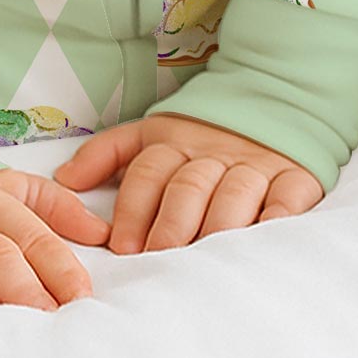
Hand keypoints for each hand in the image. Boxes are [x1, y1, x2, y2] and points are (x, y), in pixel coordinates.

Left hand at [53, 112, 323, 252]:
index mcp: (176, 143)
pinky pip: (287, 198)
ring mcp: (255, 166)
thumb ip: (107, 154)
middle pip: (188, 187)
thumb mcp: (152, 134)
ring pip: (234, 193)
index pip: (149, 172)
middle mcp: (213, 155)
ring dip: (217, 226)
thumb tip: (64, 178)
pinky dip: (277, 218)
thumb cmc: (201, 135)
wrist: (272, 99)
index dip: (133, 208)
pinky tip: (264, 238)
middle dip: (170, 225)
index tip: (121, 246)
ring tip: (205, 259)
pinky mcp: (294, 178)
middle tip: (158, 257)